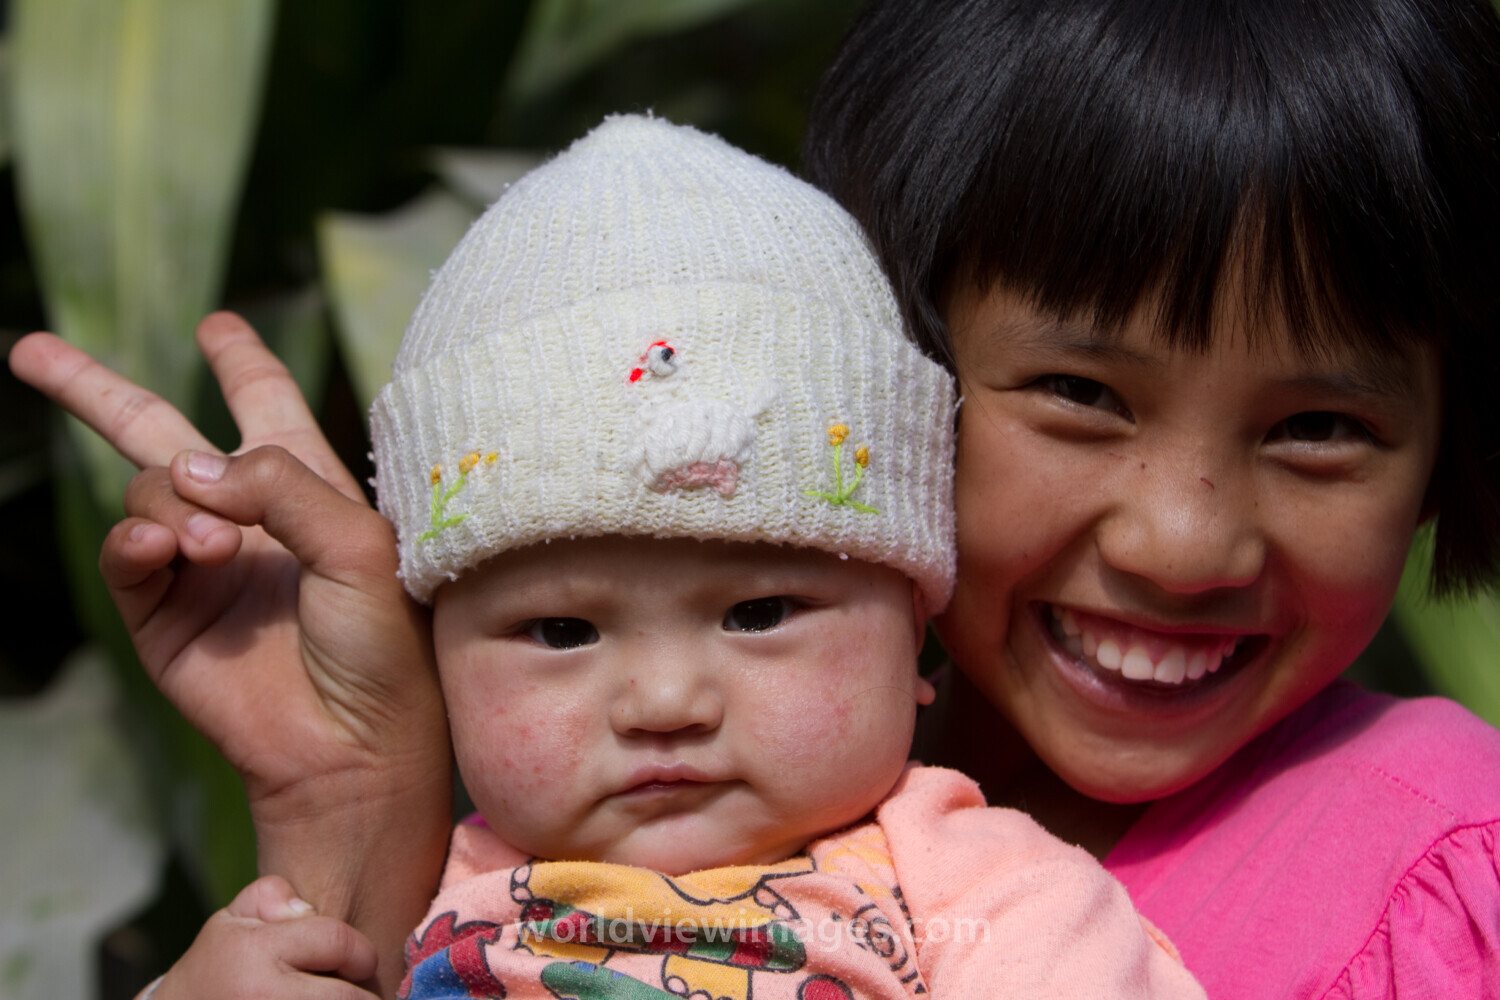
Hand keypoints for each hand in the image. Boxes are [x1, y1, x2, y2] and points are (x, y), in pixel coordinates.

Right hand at [10, 314, 450, 998]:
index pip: (267, 405)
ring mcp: (197, 563)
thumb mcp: (361, 545)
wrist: (354, 744)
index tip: (217, 325)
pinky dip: (138, 538)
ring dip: (173, 501)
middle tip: (32, 352)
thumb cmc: (384, 642)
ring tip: (217, 547)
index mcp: (307, 487)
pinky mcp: (160, 612)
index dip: (242, 363)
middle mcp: (245, 516)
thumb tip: (190, 465)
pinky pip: (127, 550)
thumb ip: (281, 484)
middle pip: (159, 431)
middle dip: (96, 390)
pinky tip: (168, 547)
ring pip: (146, 487)